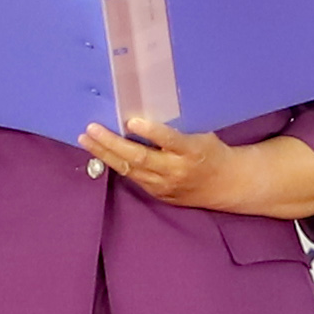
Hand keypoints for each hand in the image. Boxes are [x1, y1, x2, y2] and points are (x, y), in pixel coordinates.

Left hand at [82, 117, 244, 207]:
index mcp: (191, 151)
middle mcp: (176, 170)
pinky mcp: (158, 194)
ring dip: (105, 154)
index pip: (169, 140)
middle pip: (139, 157)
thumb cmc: (212, 153)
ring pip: (130, 170)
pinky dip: (116, 164)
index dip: (150, 131)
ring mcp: (165, 185)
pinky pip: (134, 178)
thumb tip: (143, 119)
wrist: (226, 185)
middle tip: (92, 129)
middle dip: (112, 143)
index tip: (132, 120)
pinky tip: (101, 154)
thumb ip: (175, 133)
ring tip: (87, 140)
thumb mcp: (201, 136)